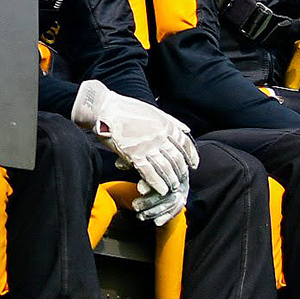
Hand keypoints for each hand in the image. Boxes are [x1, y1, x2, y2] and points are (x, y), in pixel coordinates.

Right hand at [70, 81, 195, 213]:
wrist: (105, 109)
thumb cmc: (127, 108)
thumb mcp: (154, 110)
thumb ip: (172, 120)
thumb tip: (187, 129)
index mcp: (165, 125)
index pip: (185, 143)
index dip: (191, 156)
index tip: (193, 164)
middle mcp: (159, 137)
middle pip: (176, 158)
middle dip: (181, 171)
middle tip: (183, 179)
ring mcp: (147, 147)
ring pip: (165, 167)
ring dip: (171, 179)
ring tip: (174, 187)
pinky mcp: (133, 155)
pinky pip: (148, 172)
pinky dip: (157, 183)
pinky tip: (162, 190)